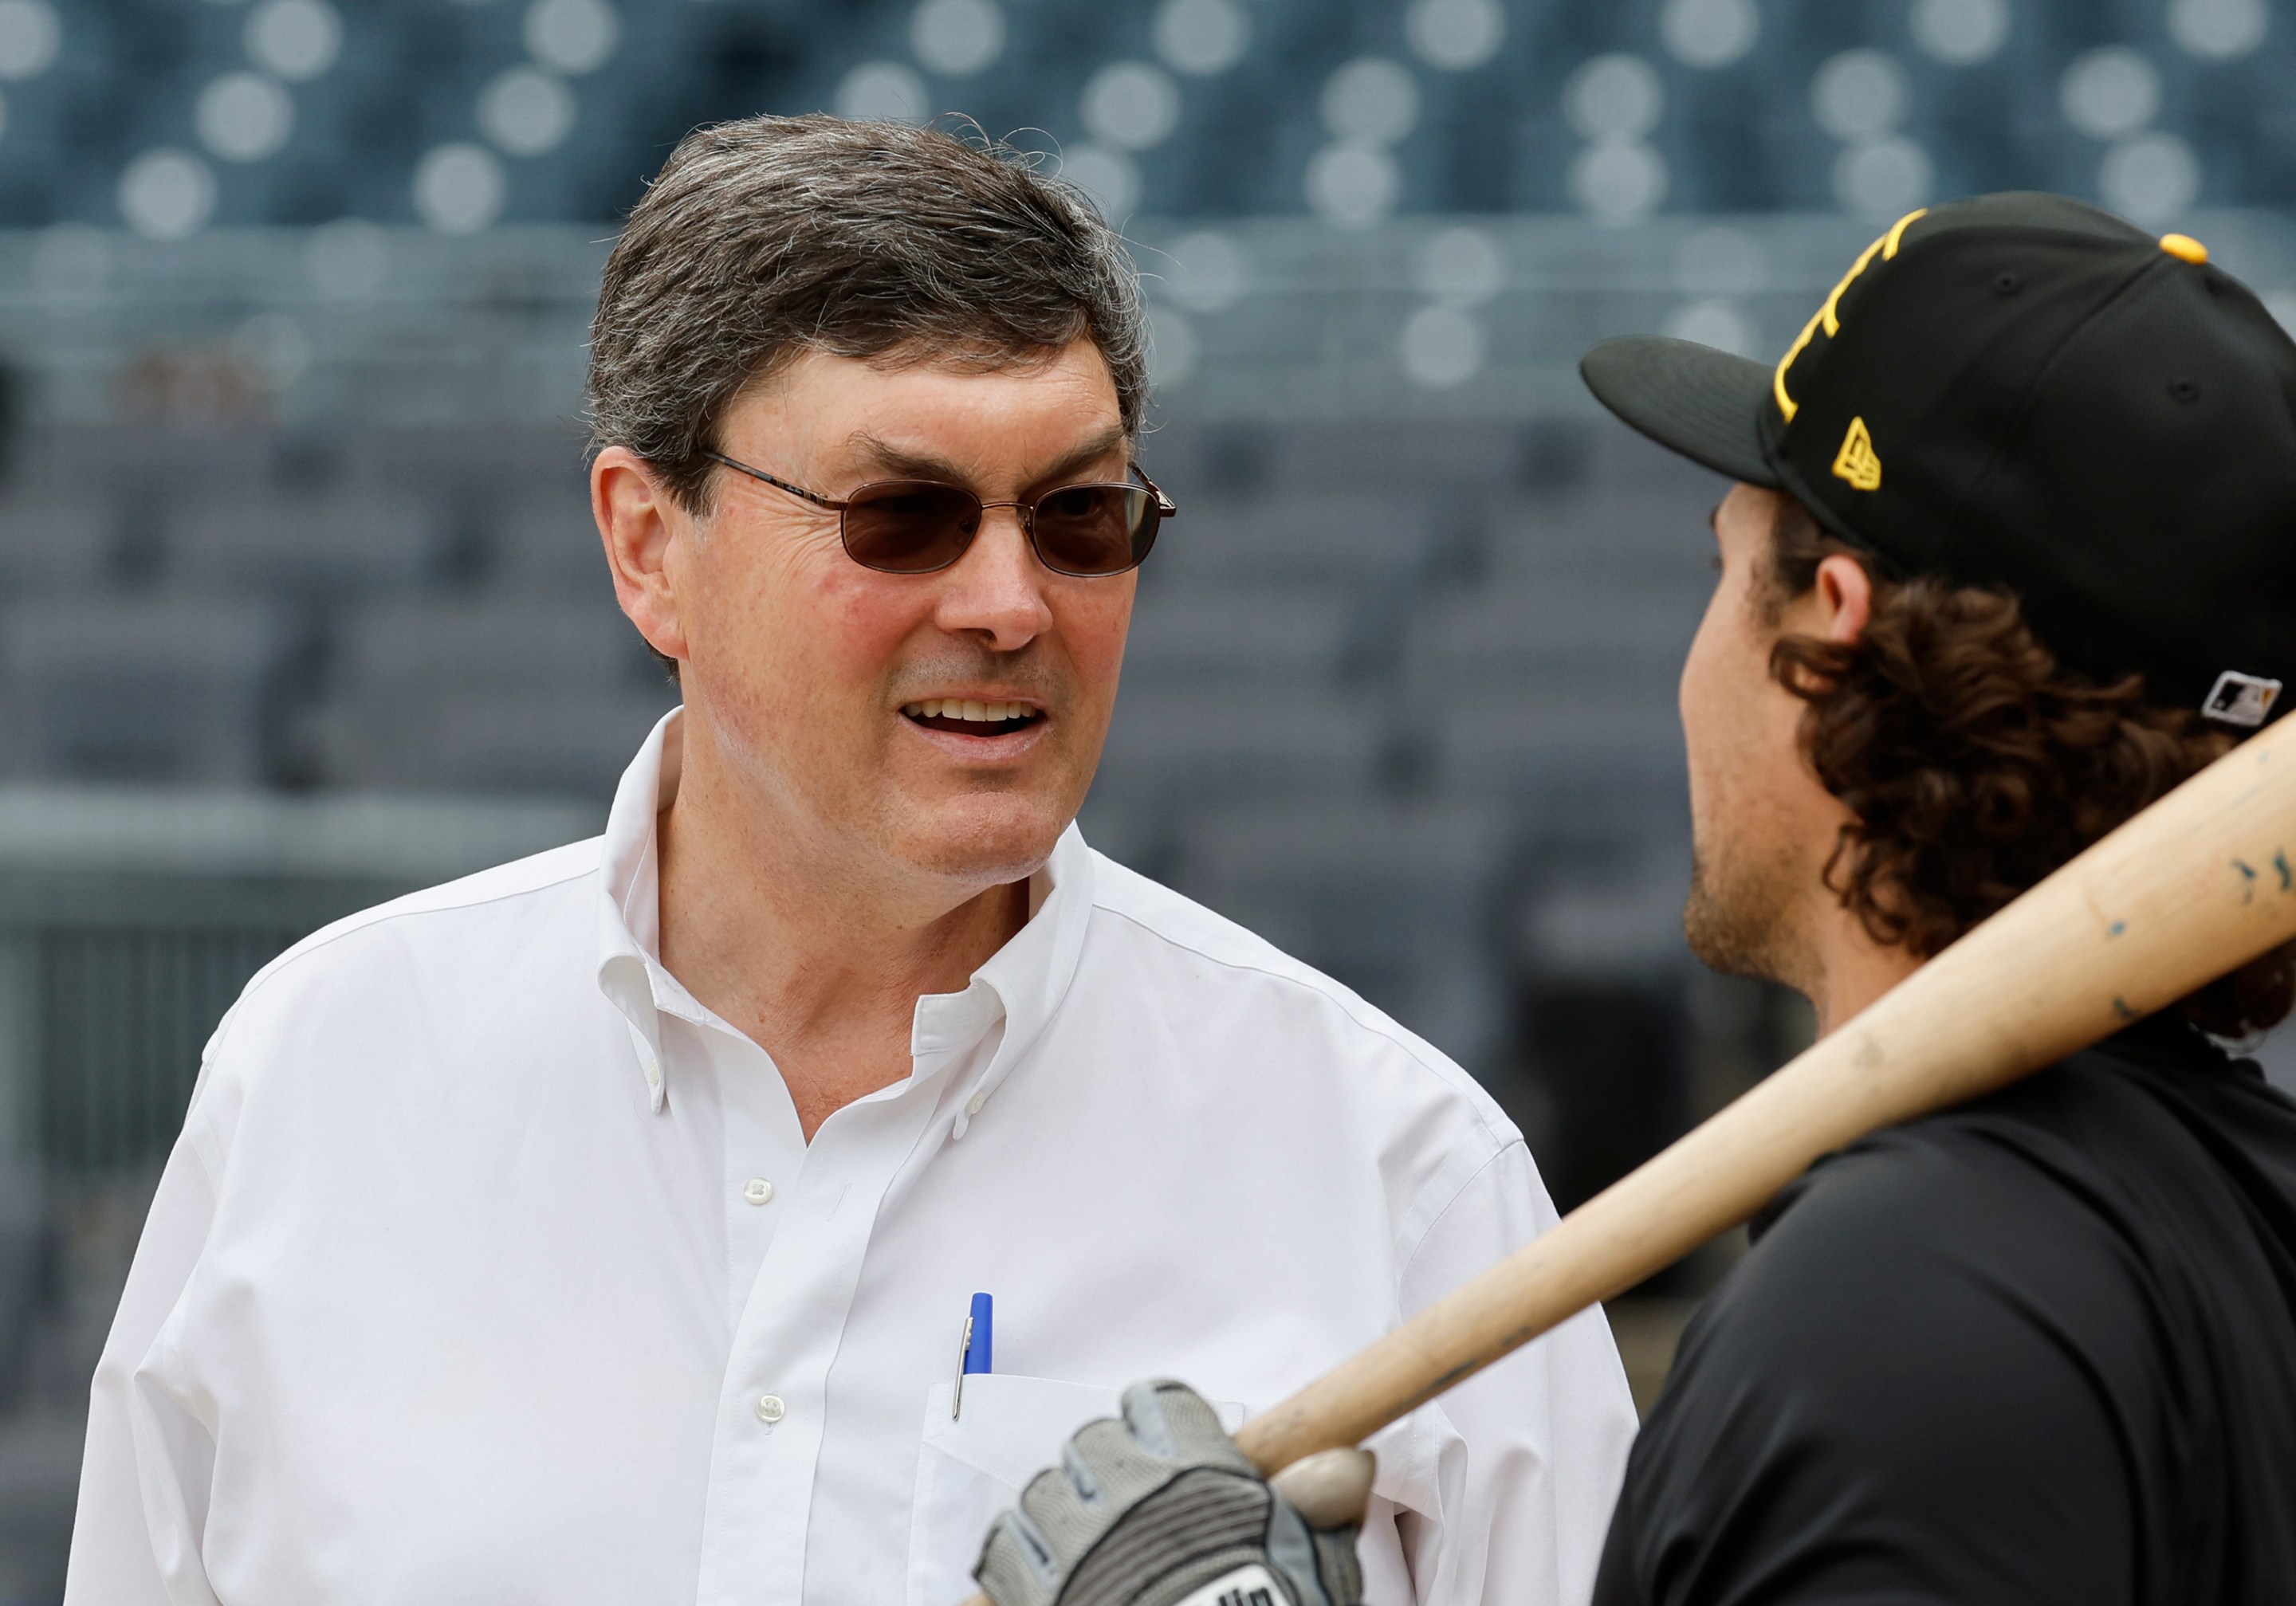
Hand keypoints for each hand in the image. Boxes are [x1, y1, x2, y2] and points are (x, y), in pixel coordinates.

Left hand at [973, 1379, 1373, 1605]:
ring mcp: (1072, 1538)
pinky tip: (1045, 1574)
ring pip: (1045, 1489)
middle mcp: (1125, 1490)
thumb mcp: (1313, 1564)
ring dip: (1062, 1511)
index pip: (1157, 1403)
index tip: (1169, 1450)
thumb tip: (1348, 1461)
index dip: (1161, 1425)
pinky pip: (1004, 1544)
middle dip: (1110, 1468)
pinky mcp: (1030, 1587)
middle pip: (1095, 1442)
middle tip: (1132, 1508)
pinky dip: (1019, 1555)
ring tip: (1088, 1546)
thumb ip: (1322, 1508)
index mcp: (1192, 1470)